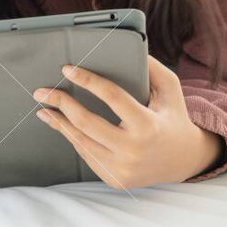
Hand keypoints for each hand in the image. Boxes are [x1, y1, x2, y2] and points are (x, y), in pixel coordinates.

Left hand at [32, 55, 225, 188]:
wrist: (183, 160)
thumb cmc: (173, 117)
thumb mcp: (171, 88)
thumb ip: (150, 67)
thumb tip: (127, 47)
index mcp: (147, 124)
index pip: (111, 97)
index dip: (87, 80)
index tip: (67, 69)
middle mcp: (133, 149)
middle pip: (86, 122)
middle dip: (61, 103)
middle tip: (43, 91)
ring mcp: (122, 168)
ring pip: (81, 141)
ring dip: (59, 123)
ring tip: (44, 109)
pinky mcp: (114, 179)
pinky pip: (86, 155)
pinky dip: (73, 138)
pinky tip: (62, 125)